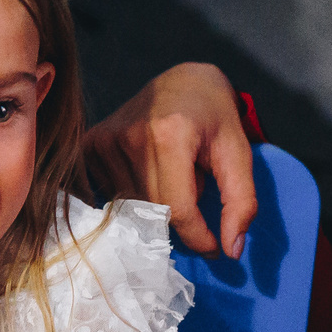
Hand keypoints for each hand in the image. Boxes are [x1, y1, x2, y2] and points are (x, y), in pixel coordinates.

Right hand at [83, 63, 255, 256]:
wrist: (183, 80)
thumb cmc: (214, 116)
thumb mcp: (238, 153)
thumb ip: (240, 202)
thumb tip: (231, 251)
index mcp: (169, 135)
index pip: (177, 210)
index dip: (198, 238)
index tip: (215, 249)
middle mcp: (129, 136)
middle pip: (154, 211)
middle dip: (181, 216)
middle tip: (197, 188)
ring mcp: (104, 140)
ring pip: (132, 207)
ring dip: (157, 205)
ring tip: (172, 174)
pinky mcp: (90, 145)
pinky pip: (111, 195)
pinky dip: (134, 196)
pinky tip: (147, 172)